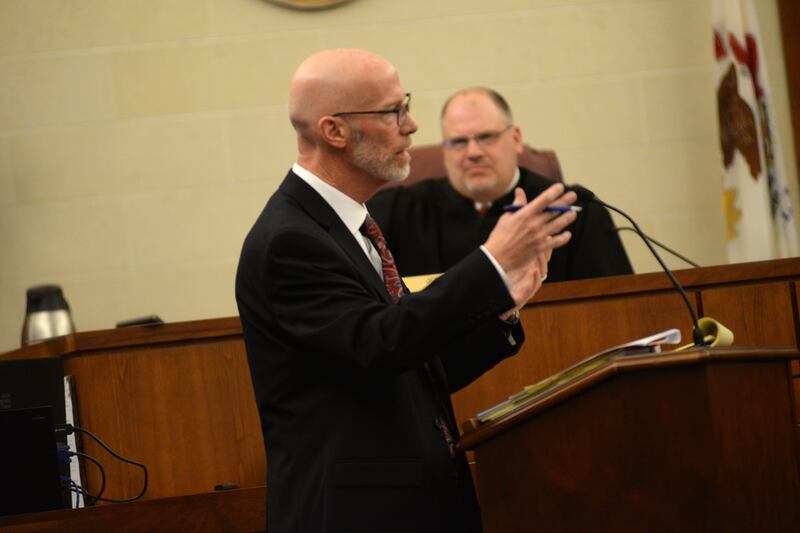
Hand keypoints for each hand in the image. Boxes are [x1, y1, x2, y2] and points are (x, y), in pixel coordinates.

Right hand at [485, 184, 573, 307]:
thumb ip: (517, 204)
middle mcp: (534, 224)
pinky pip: (557, 241)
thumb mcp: (506, 217)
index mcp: (525, 214)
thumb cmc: (500, 237)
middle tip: (573, 196)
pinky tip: (567, 234)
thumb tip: (520, 191)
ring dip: (568, 217)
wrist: (498, 258)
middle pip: (554, 210)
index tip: (560, 187)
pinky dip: (564, 237)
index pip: (544, 199)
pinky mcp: (541, 248)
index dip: (554, 192)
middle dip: (565, 201)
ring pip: (559, 224)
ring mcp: (539, 236)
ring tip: (573, 213)